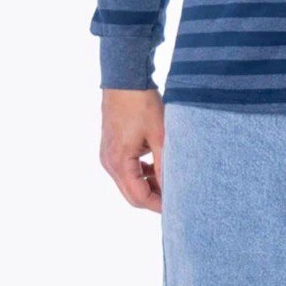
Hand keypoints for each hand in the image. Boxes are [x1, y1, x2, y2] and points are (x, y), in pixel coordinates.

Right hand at [99, 88, 165, 212]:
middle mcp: (108, 163)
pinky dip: (141, 172)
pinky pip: (126, 169)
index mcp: (119, 163)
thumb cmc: (141, 103)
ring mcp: (107, 155)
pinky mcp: (111, 147)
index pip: (139, 197)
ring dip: (147, 185)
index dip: (158, 205)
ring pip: (128, 182)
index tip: (177, 207)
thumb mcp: (159, 134)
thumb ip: (164, 163)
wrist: (124, 78)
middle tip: (176, 197)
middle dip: (153, 197)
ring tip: (170, 181)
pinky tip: (157, 166)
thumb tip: (172, 188)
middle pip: (131, 194)